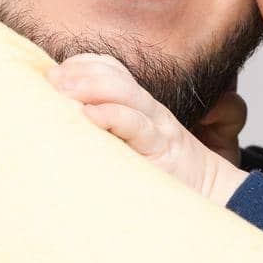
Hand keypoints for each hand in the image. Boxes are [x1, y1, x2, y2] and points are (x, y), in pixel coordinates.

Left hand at [49, 53, 246, 205]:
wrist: (213, 198)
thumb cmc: (164, 178)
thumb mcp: (133, 147)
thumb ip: (109, 131)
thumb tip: (64, 126)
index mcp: (141, 106)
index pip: (111, 69)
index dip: (82, 64)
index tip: (52, 74)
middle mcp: (149, 111)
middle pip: (114, 74)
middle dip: (79, 71)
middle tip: (48, 80)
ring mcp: (157, 129)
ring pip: (125, 93)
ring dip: (90, 86)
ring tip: (61, 90)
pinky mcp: (162, 152)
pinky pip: (138, 127)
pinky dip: (113, 116)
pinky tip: (90, 115)